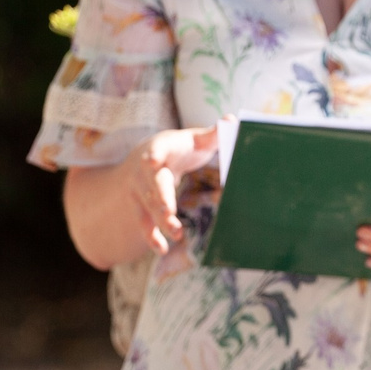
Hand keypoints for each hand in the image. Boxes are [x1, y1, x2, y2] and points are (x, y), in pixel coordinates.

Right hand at [118, 127, 221, 256]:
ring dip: (159, 220)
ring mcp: (139, 188)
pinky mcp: (139, 205)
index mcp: (161, 147)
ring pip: (146, 205)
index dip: (154, 155)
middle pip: (152, 182)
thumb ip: (212, 134)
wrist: (144, 156)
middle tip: (168, 211)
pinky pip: (142, 222)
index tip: (152, 161)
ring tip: (176, 233)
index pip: (156, 150)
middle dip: (160, 196)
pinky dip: (151, 236)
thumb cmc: (178, 148)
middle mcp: (145, 169)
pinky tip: (162, 249)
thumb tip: (231, 120)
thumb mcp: (193, 139)